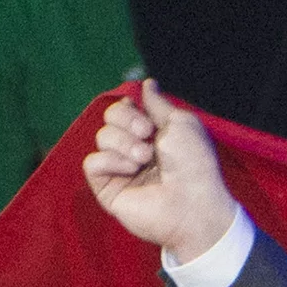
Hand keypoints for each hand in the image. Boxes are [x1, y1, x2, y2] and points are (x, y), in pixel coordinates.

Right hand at [82, 78, 237, 259]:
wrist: (192, 202)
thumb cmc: (194, 164)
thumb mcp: (181, 122)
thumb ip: (158, 103)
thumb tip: (148, 83)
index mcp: (152, 135)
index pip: (123, 109)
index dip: (129, 109)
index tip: (148, 120)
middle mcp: (134, 151)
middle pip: (109, 118)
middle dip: (127, 120)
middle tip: (148, 134)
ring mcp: (120, 170)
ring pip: (101, 137)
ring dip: (124, 143)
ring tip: (145, 158)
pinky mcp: (109, 190)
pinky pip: (92, 163)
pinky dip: (111, 161)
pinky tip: (131, 169)